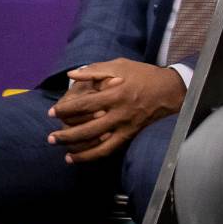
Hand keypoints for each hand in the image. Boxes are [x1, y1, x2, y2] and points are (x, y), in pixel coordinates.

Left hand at [46, 59, 184, 162]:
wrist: (171, 89)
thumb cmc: (142, 74)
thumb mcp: (119, 65)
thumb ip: (93, 70)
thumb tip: (71, 75)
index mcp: (114, 94)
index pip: (83, 105)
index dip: (65, 110)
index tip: (51, 113)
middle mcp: (120, 114)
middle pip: (89, 129)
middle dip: (68, 136)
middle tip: (51, 138)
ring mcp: (127, 127)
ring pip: (101, 146)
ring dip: (82, 152)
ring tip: (65, 156)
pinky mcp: (133, 135)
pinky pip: (113, 149)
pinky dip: (98, 155)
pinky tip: (85, 158)